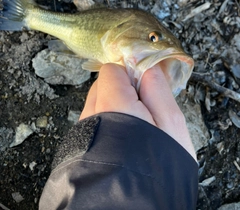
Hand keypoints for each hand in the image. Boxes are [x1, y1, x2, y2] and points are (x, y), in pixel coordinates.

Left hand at [80, 63, 195, 160]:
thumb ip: (158, 90)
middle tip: (144, 112)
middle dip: (122, 92)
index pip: (112, 70)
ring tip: (135, 131)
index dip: (130, 75)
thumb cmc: (156, 166)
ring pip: (99, 105)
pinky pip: (94, 123)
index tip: (144, 88)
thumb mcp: (171, 125)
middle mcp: (91, 113)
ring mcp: (83, 129)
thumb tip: (149, 67)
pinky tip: (122, 142)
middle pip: (103, 86)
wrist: (128, 208)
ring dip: (115, 110)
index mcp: (113, 102)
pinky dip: (107, 125)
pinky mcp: (80, 143)